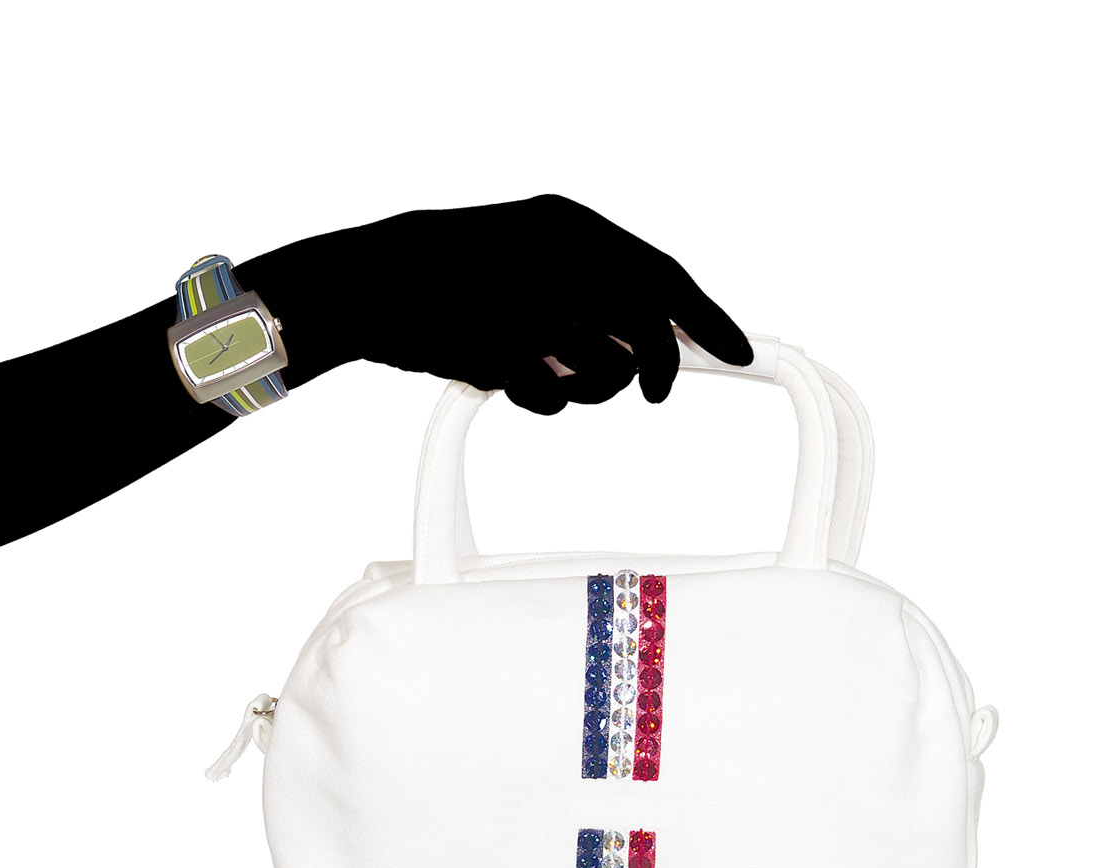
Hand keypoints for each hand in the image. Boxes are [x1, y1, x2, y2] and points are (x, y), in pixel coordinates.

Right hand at [243, 195, 751, 412]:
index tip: (741, 352)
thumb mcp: (528, 253)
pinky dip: (541, 399)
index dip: (709, 319)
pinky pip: (552, 400)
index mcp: (568, 224)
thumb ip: (590, 282)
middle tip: (655, 394)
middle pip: (647, 332)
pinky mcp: (504, 357)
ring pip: (604, 374)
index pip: (664, 275)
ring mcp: (531, 312)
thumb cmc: (451, 272)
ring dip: (591, 387)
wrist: (369, 283)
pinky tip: (509, 377)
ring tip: (551, 373)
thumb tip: (660, 333)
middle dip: (659, 370)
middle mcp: (558, 263)